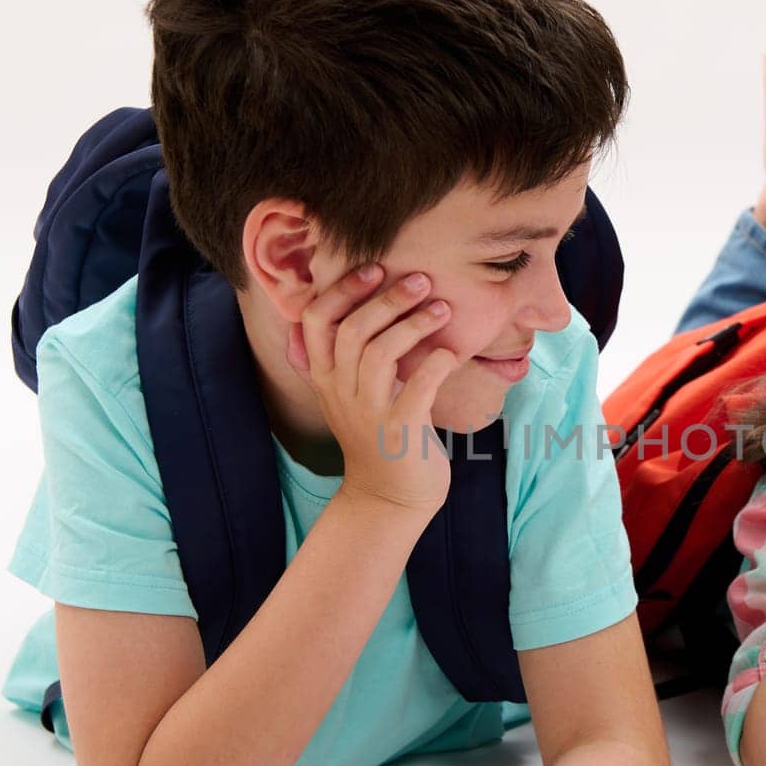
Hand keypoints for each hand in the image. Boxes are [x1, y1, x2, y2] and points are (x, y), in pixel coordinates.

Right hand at [287, 266, 459, 514]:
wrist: (390, 496)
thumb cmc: (379, 433)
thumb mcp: (351, 392)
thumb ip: (349, 353)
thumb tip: (364, 299)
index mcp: (325, 376)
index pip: (315, 320)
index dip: (341, 290)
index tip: (373, 269)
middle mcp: (340, 391)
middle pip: (351, 330)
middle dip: (386, 299)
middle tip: (419, 280)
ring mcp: (368, 412)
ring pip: (379, 354)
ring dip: (414, 325)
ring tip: (442, 309)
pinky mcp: (399, 431)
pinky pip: (416, 388)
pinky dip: (435, 364)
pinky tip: (450, 351)